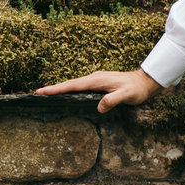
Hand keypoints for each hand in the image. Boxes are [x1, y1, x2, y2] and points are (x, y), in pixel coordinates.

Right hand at [38, 68, 160, 111]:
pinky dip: (70, 88)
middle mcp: (94, 78)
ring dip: (61, 88)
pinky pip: (80, 85)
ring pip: (74, 84)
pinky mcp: (98, 82)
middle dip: (54, 88)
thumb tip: (98, 107)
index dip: (57, 89)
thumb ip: (113, 100)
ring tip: (48, 93)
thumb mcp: (127, 96)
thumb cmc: (137, 89)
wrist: (146, 81)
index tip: (42, 91)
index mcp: (96, 81)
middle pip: (70, 83)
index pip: (72, 85)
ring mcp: (96, 79)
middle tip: (39, 92)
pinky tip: (68, 93)